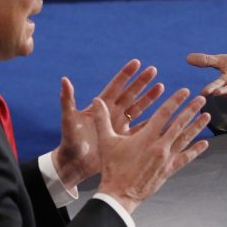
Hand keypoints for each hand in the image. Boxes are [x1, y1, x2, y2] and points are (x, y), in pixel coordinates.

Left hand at [53, 60, 164, 187]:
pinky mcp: (124, 139)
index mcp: (100, 106)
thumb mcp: (69, 120)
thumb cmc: (70, 141)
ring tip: (161, 87)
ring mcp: (119, 125)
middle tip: (153, 70)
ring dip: (149, 98)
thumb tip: (64, 80)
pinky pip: (141, 128)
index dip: (126, 74)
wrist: (74, 164)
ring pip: (138, 108)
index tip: (137, 62)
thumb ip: (67, 100)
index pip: (115, 86)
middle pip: (130, 94)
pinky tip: (162, 116)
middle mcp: (111, 113)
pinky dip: (151, 123)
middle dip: (141, 82)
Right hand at [93, 89, 209, 213]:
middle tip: (201, 99)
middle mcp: (160, 146)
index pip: (164, 113)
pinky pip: (185, 158)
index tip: (185, 91)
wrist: (119, 194)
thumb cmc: (112, 167)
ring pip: (185, 139)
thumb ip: (102, 119)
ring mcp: (166, 159)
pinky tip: (204, 144)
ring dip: (196, 126)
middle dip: (191, 110)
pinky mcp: (169, 170)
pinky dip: (195, 150)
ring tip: (207, 115)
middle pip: (179, 124)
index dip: (175, 100)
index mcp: (146, 137)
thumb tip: (96, 100)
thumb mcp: (106, 141)